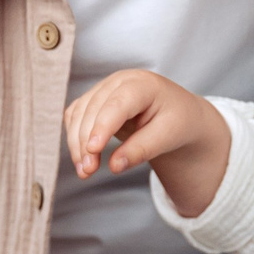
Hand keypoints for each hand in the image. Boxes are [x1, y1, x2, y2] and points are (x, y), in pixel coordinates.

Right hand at [62, 69, 232, 216]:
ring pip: (79, 113)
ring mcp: (104, 88)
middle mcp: (119, 81)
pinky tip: (82, 158)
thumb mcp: (168, 136)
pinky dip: (74, 138)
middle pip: (93, 109)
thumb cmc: (177, 121)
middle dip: (86, 142)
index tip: (93, 150)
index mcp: (143, 84)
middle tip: (88, 172)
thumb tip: (114, 166)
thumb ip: (142, 150)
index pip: (117, 104)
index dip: (103, 126)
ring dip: (76, 143)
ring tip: (85, 171)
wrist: (178, 113)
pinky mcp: (94, 100)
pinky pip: (76, 116)